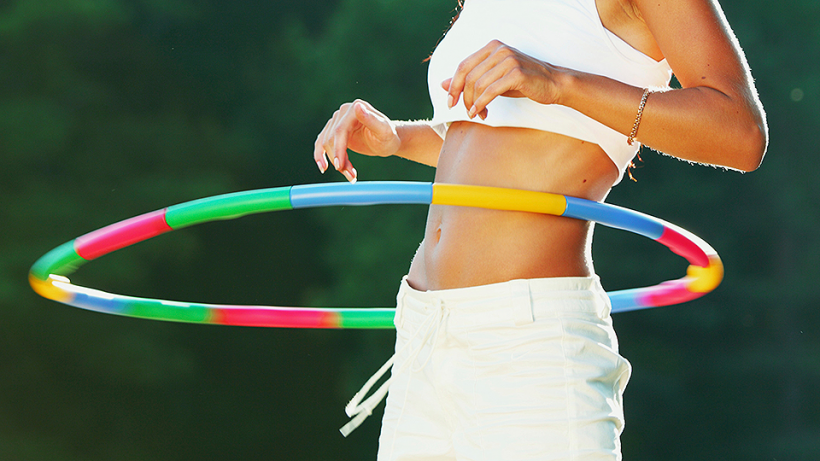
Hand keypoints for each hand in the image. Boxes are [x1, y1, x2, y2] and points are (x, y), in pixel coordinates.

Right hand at [314, 99, 400, 182]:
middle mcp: (343, 112)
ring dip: (335, 162)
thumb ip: (372, 119)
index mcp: (354, 109)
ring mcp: (336, 121)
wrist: (387, 141)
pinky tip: (323, 167)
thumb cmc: (389, 136)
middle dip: (339, 160)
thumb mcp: (384, 130)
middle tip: (352, 177)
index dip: (338, 149)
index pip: (340, 131)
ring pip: (326, 144)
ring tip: (350, 175)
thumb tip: (357, 106)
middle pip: (331, 139)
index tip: (340, 166)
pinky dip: (320, 156)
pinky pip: (321, 144)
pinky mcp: (333, 131)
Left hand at [443, 40, 564, 119]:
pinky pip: (491, 91)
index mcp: (492, 48)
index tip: (450, 101)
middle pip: (469, 76)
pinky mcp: (516, 73)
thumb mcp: (493, 79)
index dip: (453, 85)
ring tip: (478, 114)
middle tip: (465, 111)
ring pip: (478, 85)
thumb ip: (470, 80)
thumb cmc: (522, 82)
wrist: (553, 83)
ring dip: (474, 103)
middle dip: (463, 97)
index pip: (463, 66)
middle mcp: (499, 50)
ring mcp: (508, 60)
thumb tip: (442, 84)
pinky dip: (482, 104)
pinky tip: (480, 112)